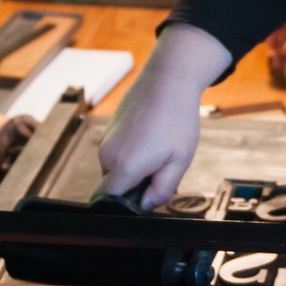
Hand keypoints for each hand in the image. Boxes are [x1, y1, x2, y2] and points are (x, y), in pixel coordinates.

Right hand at [97, 23, 230, 207]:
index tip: (147, 194)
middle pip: (113, 185)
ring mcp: (105, 140)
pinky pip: (115, 152)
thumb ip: (161, 189)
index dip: (127, 204)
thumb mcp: (179, 161)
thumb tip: (145, 205)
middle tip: (160, 168)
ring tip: (158, 149)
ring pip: (114, 169)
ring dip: (132, 168)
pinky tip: (150, 138)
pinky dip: (129, 152)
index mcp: (124, 166)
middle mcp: (107, 154)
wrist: (168, 80)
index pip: (110, 200)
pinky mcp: (108, 129)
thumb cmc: (177, 119)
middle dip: (133, 185)